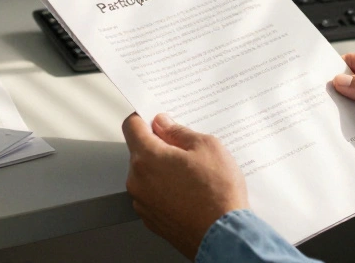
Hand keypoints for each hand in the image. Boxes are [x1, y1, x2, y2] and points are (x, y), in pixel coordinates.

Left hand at [122, 113, 248, 259]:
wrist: (223, 237)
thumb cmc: (218, 194)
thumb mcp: (207, 147)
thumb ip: (179, 131)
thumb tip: (164, 124)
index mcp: (147, 158)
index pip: (131, 126)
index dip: (145, 118)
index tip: (158, 119)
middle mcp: (137, 181)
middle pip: (139, 151)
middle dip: (159, 146)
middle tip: (186, 149)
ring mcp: (143, 203)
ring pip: (147, 175)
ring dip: (163, 170)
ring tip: (193, 175)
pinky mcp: (152, 220)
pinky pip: (154, 195)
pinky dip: (166, 190)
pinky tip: (189, 192)